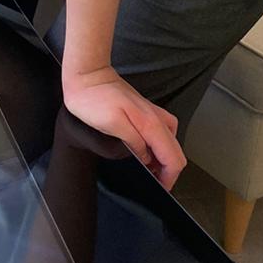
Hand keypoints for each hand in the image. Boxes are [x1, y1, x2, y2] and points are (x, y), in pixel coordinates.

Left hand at [62, 68, 184, 189]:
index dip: (169, 177)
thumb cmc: (92, 98)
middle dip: (169, 170)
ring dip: (164, 158)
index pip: (173, 157)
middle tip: (156, 182)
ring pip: (170, 142)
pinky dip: (158, 146)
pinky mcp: (144, 111)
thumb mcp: (111, 125)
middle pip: (176, 151)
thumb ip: (134, 143)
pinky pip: (160, 133)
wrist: (87, 75)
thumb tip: (148, 158)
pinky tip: (145, 151)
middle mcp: (156, 118)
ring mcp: (151, 113)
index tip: (161, 187)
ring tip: (151, 170)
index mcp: (150, 123)